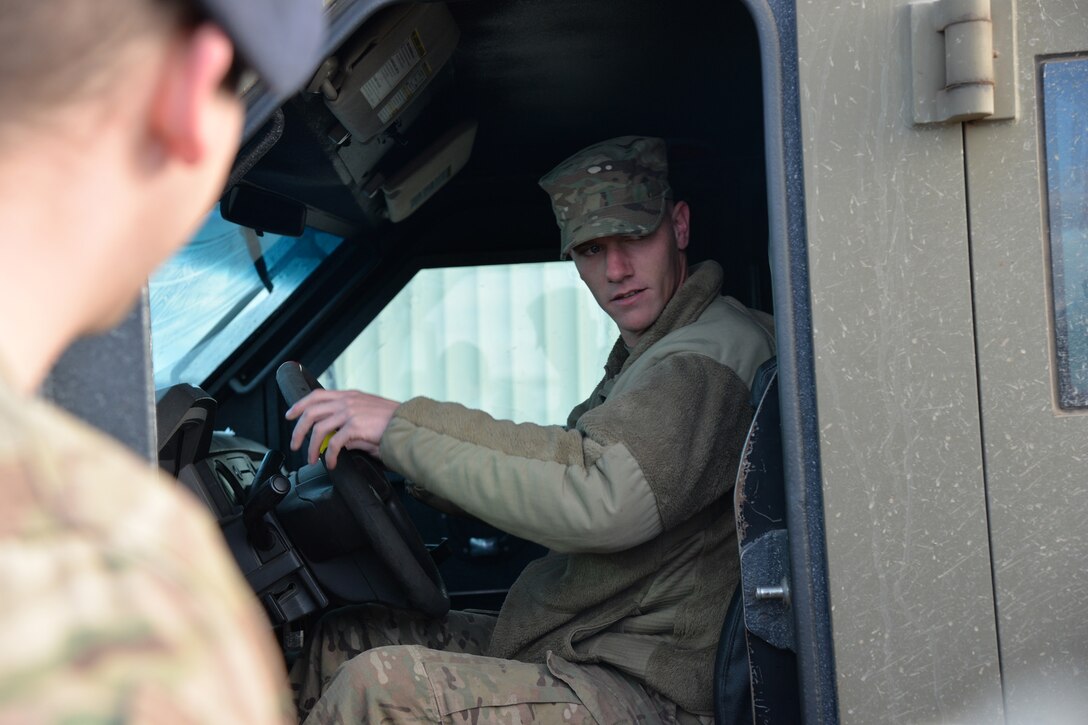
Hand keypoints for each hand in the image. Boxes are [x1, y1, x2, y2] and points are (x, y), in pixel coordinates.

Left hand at [285, 389, 400, 467]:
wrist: (409, 425)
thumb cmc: (393, 423)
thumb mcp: (368, 418)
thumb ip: (350, 427)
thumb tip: (338, 441)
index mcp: (350, 396)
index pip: (317, 395)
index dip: (300, 404)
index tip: (290, 415)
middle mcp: (348, 401)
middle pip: (311, 411)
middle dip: (298, 429)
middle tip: (295, 444)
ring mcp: (351, 412)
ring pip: (318, 428)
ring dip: (311, 446)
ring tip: (311, 459)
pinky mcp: (356, 426)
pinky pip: (334, 443)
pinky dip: (329, 455)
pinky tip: (331, 463)